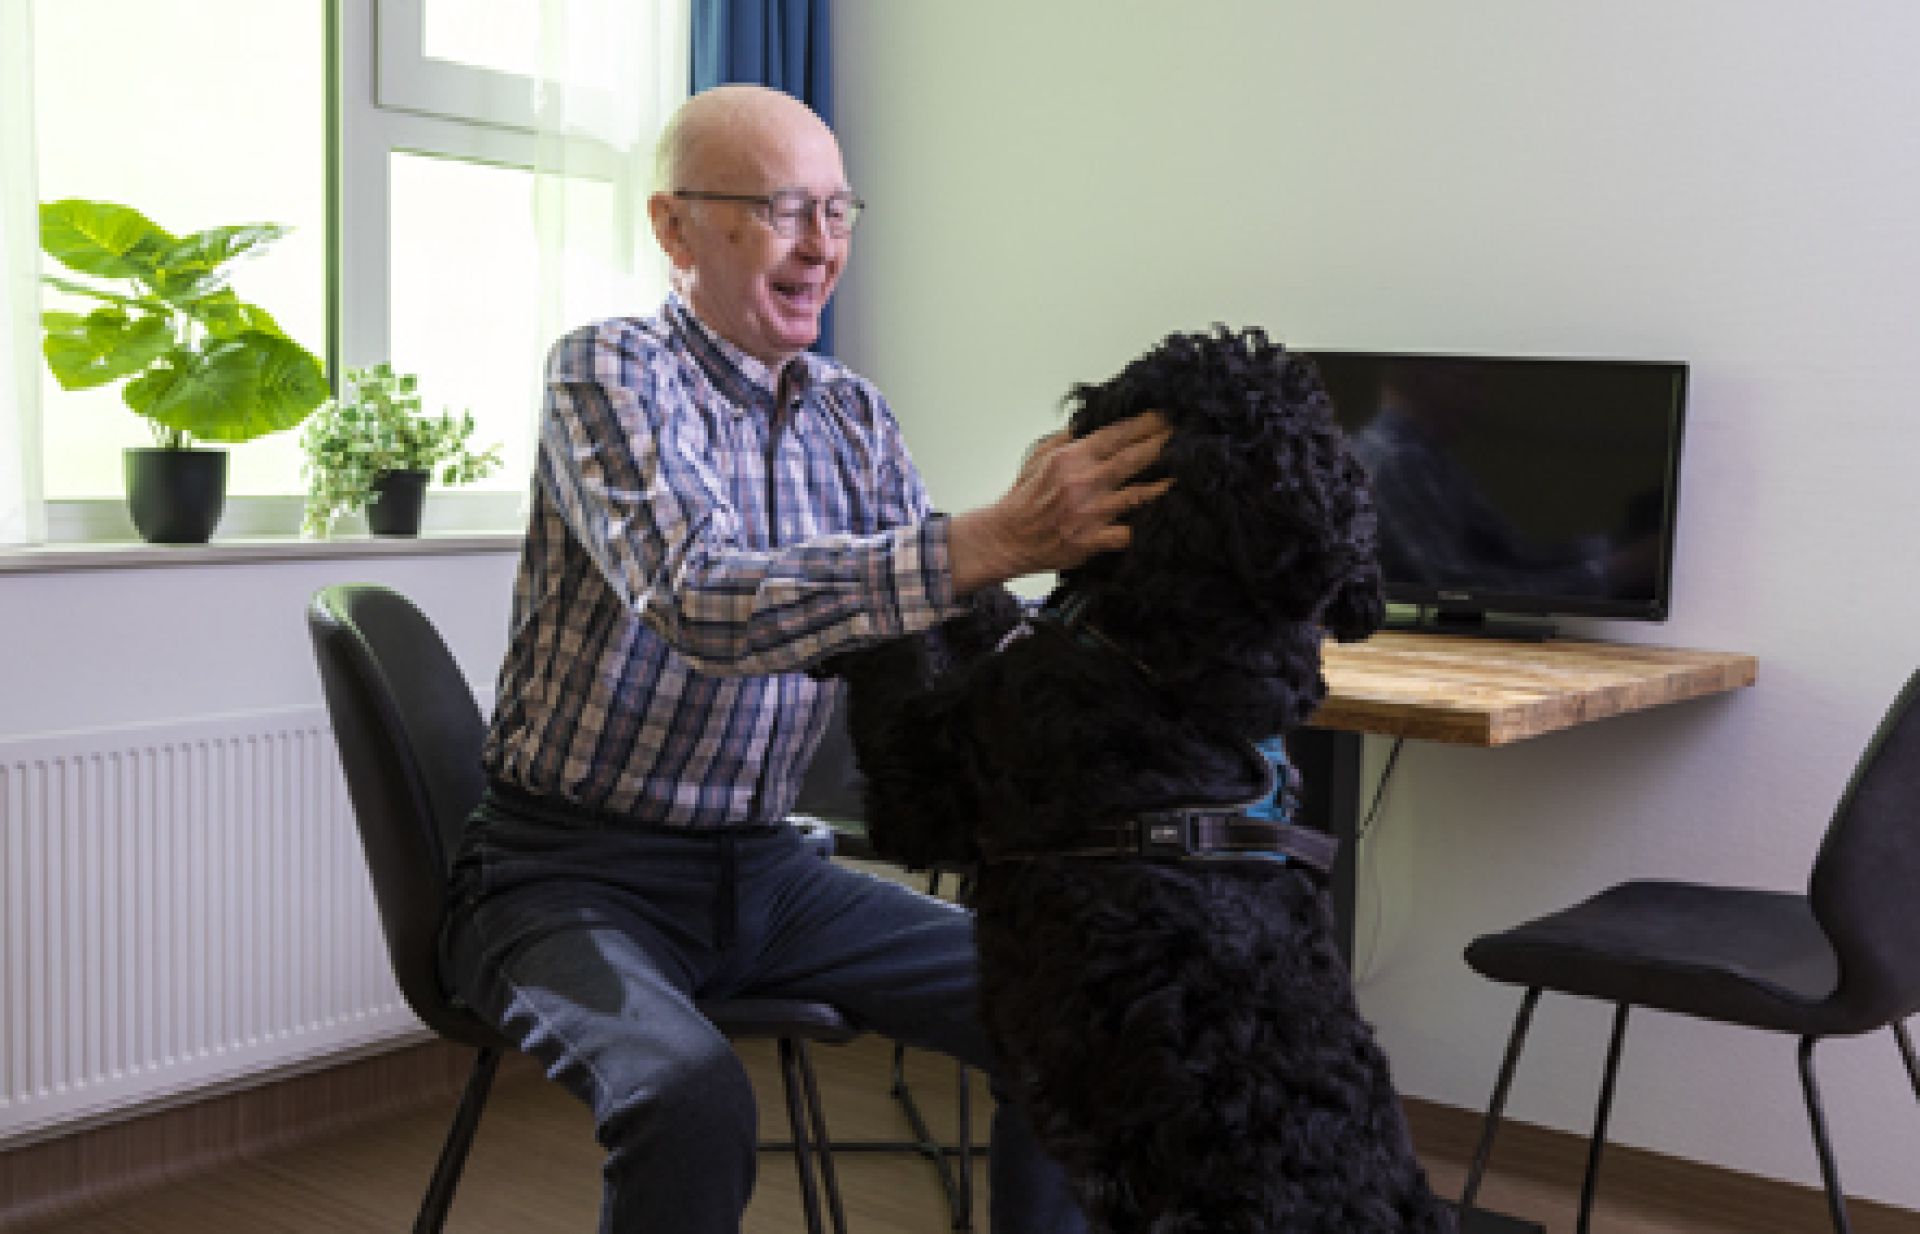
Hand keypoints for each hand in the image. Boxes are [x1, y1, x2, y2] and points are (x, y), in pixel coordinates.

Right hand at [949, 412, 1173, 593]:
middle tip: (1187, 433)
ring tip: (1189, 471)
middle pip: (1133, 458)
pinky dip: (1146, 525)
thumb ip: (1068, 437)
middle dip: (1163, 443)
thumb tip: (1092, 419)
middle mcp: (1083, 482)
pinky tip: (1166, 518)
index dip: (1144, 423)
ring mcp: (1090, 513)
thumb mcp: (1040, 456)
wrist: (1008, 537)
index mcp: (1071, 458)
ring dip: (1164, 482)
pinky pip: (1128, 533)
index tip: (1165, 415)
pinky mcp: (1092, 540)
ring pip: (1138, 494)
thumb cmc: (1024, 498)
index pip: (1115, 434)